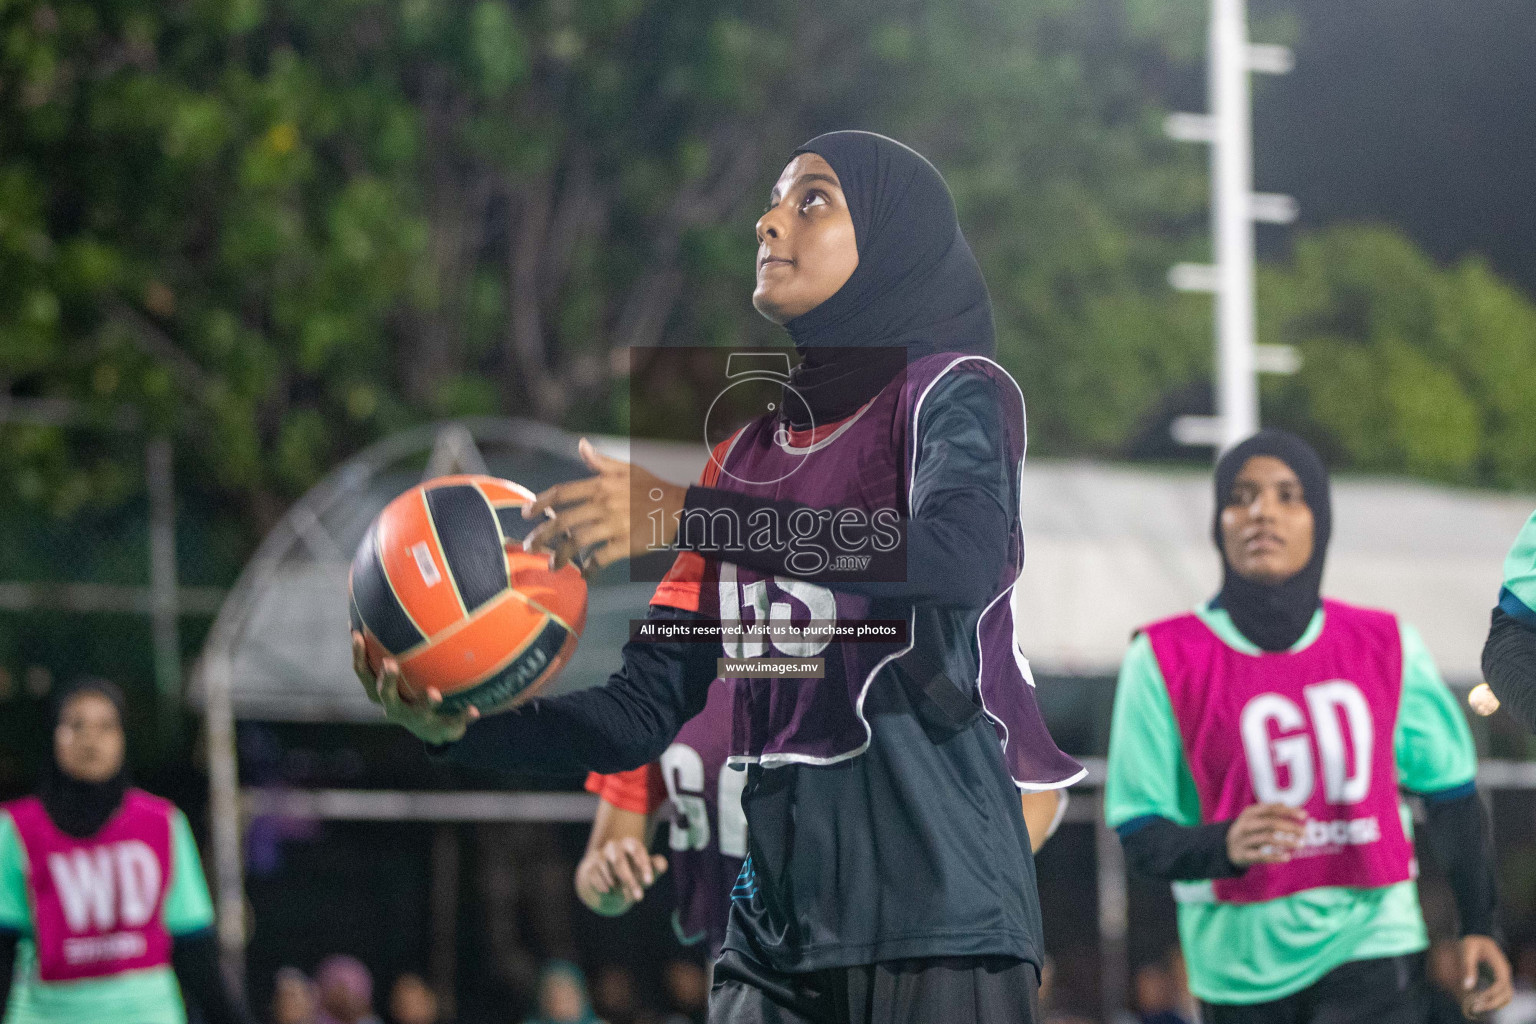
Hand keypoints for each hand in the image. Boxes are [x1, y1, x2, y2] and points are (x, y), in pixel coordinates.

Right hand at [351, 631, 478, 743]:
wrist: (432, 730)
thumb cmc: (410, 689)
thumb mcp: (399, 670)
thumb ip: (394, 643)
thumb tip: (386, 600)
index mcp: (380, 691)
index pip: (363, 672)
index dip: (358, 654)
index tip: (357, 635)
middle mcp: (393, 706)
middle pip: (383, 694)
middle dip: (386, 680)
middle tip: (391, 663)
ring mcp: (415, 718)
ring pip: (417, 711)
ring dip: (425, 702)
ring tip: (435, 693)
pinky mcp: (438, 728)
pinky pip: (452, 722)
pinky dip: (463, 716)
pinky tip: (475, 710)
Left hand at [521, 438, 686, 574]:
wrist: (680, 508)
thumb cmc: (651, 487)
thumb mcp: (626, 468)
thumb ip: (600, 460)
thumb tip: (582, 444)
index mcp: (601, 485)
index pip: (562, 493)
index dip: (541, 503)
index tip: (526, 512)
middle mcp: (604, 504)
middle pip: (564, 521)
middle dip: (543, 535)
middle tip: (529, 546)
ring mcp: (614, 525)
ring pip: (578, 541)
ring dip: (561, 555)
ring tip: (551, 565)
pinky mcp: (626, 544)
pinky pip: (601, 558)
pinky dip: (590, 568)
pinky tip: (584, 573)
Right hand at [574, 837, 667, 915]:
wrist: (609, 880)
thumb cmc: (634, 871)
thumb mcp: (646, 870)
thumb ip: (656, 866)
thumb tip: (662, 865)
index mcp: (630, 843)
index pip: (637, 851)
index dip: (643, 866)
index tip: (649, 882)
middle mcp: (614, 846)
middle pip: (619, 862)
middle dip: (629, 881)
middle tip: (639, 898)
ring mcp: (600, 856)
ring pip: (607, 871)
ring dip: (617, 885)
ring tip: (624, 894)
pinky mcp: (590, 867)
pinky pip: (597, 879)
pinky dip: (604, 887)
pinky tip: (609, 891)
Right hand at [1226, 803, 1306, 866]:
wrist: (1225, 848)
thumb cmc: (1247, 830)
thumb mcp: (1253, 818)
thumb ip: (1268, 811)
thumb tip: (1285, 804)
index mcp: (1248, 813)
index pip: (1271, 809)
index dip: (1288, 811)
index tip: (1304, 815)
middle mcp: (1245, 825)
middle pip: (1270, 823)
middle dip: (1290, 827)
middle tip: (1305, 832)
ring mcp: (1243, 840)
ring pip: (1267, 839)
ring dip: (1286, 841)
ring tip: (1301, 844)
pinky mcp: (1244, 855)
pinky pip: (1261, 856)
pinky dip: (1275, 856)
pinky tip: (1287, 857)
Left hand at [1459, 934, 1512, 1017]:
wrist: (1476, 937)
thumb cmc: (1470, 942)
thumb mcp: (1466, 950)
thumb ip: (1467, 967)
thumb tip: (1467, 987)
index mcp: (1499, 964)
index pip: (1501, 983)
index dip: (1491, 993)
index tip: (1478, 998)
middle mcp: (1504, 972)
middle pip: (1507, 993)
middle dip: (1493, 1003)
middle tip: (1476, 1008)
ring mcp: (1503, 977)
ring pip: (1507, 997)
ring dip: (1495, 1004)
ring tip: (1477, 1007)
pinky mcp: (1499, 980)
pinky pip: (1502, 995)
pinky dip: (1494, 1001)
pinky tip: (1480, 1003)